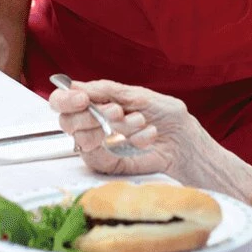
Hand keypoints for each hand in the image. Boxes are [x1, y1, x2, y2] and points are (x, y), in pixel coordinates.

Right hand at [49, 79, 196, 177]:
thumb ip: (107, 91)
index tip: (81, 98)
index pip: (64, 100)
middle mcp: (93, 123)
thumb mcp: (139, 95)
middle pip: (67, 120)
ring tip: (140, 121)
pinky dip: (118, 146)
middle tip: (116, 112)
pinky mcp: (109, 165)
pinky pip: (96, 159)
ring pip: (81, 138)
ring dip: (115, 126)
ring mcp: (100, 145)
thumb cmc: (167, 117)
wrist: (187, 143)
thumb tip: (77, 86)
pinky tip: (142, 138)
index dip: (66, 98)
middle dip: (90, 114)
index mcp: (97, 102)